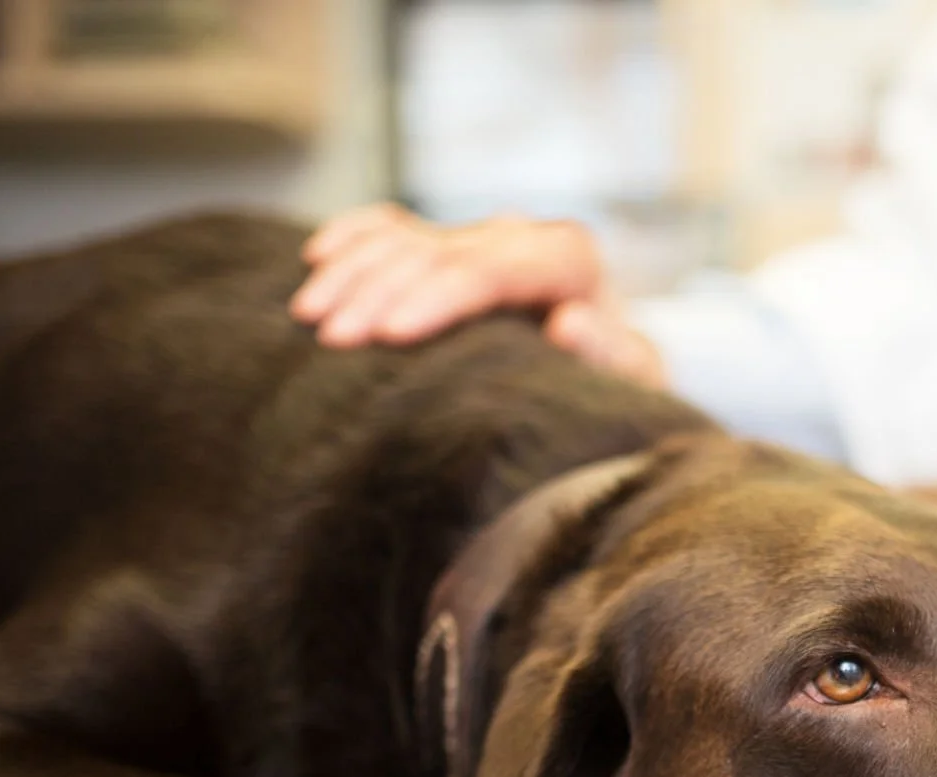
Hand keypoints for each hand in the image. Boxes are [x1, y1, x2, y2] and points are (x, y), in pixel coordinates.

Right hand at [290, 203, 667, 387]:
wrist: (608, 378)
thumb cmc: (616, 389)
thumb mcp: (629, 382)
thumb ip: (611, 354)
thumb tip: (571, 322)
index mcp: (567, 259)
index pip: (490, 269)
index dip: (437, 297)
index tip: (390, 335)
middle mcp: (520, 237)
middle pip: (436, 252)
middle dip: (379, 291)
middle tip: (330, 338)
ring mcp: (478, 238)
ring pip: (404, 237)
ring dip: (353, 272)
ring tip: (308, 316)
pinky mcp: (449, 246)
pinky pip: (391, 228)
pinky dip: (353, 237)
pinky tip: (317, 257)